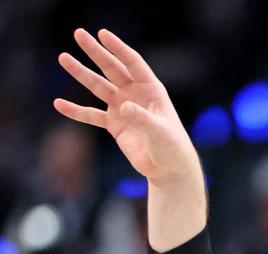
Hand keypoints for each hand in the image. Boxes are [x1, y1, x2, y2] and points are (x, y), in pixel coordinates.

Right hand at [54, 29, 200, 187]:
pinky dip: (76, 111)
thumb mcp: (161, 132)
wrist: (169, 169)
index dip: (118, 48)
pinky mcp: (114, 124)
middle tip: (79, 34)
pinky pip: (91, 115)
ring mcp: (122, 108)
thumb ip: (143, 119)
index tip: (102, 34)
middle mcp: (135, 95)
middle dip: (96, 52)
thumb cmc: (172, 148)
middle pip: (112, 68)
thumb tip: (123, 107)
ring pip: (98, 86)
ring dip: (81, 73)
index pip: (133, 64)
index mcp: (151, 90)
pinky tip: (59, 104)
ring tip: (63, 58)